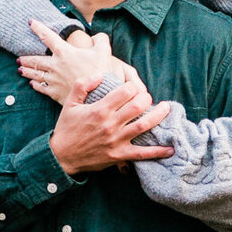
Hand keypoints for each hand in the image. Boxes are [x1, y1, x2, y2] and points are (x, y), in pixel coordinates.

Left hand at [20, 21, 133, 107]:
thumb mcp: (104, 51)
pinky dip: (35, 85)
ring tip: (20, 69)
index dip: (38, 28)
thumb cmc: (101, 72)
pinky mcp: (55, 93)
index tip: (30, 22)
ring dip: (26, 71)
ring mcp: (53, 80)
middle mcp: (55, 65)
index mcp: (64, 52)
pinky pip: (41, 88)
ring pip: (35, 74)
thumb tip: (98, 36)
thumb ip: (101, 39)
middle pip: (35, 59)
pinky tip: (32, 84)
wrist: (98, 95)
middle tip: (18, 58)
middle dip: (25, 58)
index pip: (47, 36)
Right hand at [49, 78, 173, 174]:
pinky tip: (170, 148)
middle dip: (147, 98)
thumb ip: (83, 85)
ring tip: (166, 108)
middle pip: (137, 106)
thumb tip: (100, 74)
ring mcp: (116, 140)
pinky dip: (158, 151)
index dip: (133, 86)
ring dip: (158, 116)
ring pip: (144, 125)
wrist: (61, 156)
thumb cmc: (66, 128)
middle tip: (148, 97)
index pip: (125, 91)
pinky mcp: (120, 155)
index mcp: (99, 109)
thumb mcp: (70, 103)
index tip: (133, 88)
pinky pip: (142, 153)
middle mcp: (110, 124)